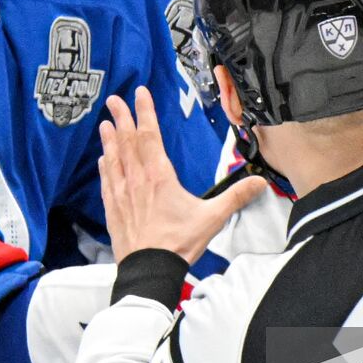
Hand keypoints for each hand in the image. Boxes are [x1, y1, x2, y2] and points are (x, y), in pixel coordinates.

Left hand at [99, 87, 264, 263]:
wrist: (150, 269)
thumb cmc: (178, 243)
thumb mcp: (212, 217)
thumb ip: (236, 197)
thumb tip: (258, 183)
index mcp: (160, 176)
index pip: (150, 135)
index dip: (145, 112)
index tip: (140, 94)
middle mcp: (137, 180)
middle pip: (128, 141)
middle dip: (122, 117)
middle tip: (115, 100)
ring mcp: (123, 194)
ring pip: (114, 158)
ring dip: (110, 139)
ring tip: (105, 123)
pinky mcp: (114, 209)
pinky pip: (107, 181)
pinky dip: (105, 167)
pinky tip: (103, 160)